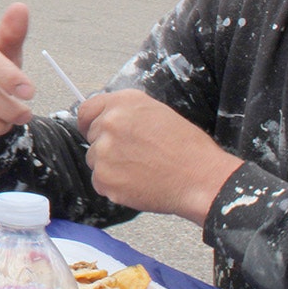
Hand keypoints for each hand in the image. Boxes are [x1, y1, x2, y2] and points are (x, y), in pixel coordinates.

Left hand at [76, 89, 241, 224]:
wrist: (201, 179)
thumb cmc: (187, 148)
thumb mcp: (158, 113)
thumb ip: (127, 113)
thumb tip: (106, 119)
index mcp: (123, 103)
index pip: (87, 110)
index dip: (90, 123)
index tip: (94, 132)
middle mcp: (109, 123)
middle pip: (92, 137)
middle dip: (108, 147)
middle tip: (135, 156)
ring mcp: (104, 151)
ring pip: (95, 160)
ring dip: (111, 167)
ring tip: (141, 169)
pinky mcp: (104, 178)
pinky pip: (100, 182)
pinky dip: (114, 186)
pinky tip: (138, 183)